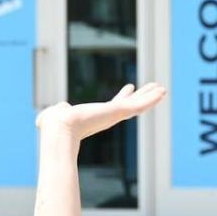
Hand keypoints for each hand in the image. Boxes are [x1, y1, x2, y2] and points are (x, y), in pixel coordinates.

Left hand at [36, 83, 165, 141]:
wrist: (60, 128)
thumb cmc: (53, 124)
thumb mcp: (56, 113)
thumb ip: (59, 111)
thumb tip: (54, 112)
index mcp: (96, 117)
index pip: (113, 105)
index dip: (122, 96)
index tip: (130, 87)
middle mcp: (107, 117)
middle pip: (130, 105)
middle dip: (142, 96)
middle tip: (154, 89)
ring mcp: (114, 115)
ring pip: (138, 105)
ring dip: (151, 96)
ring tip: (163, 89)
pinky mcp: (118, 112)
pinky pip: (140, 105)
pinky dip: (151, 98)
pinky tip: (162, 91)